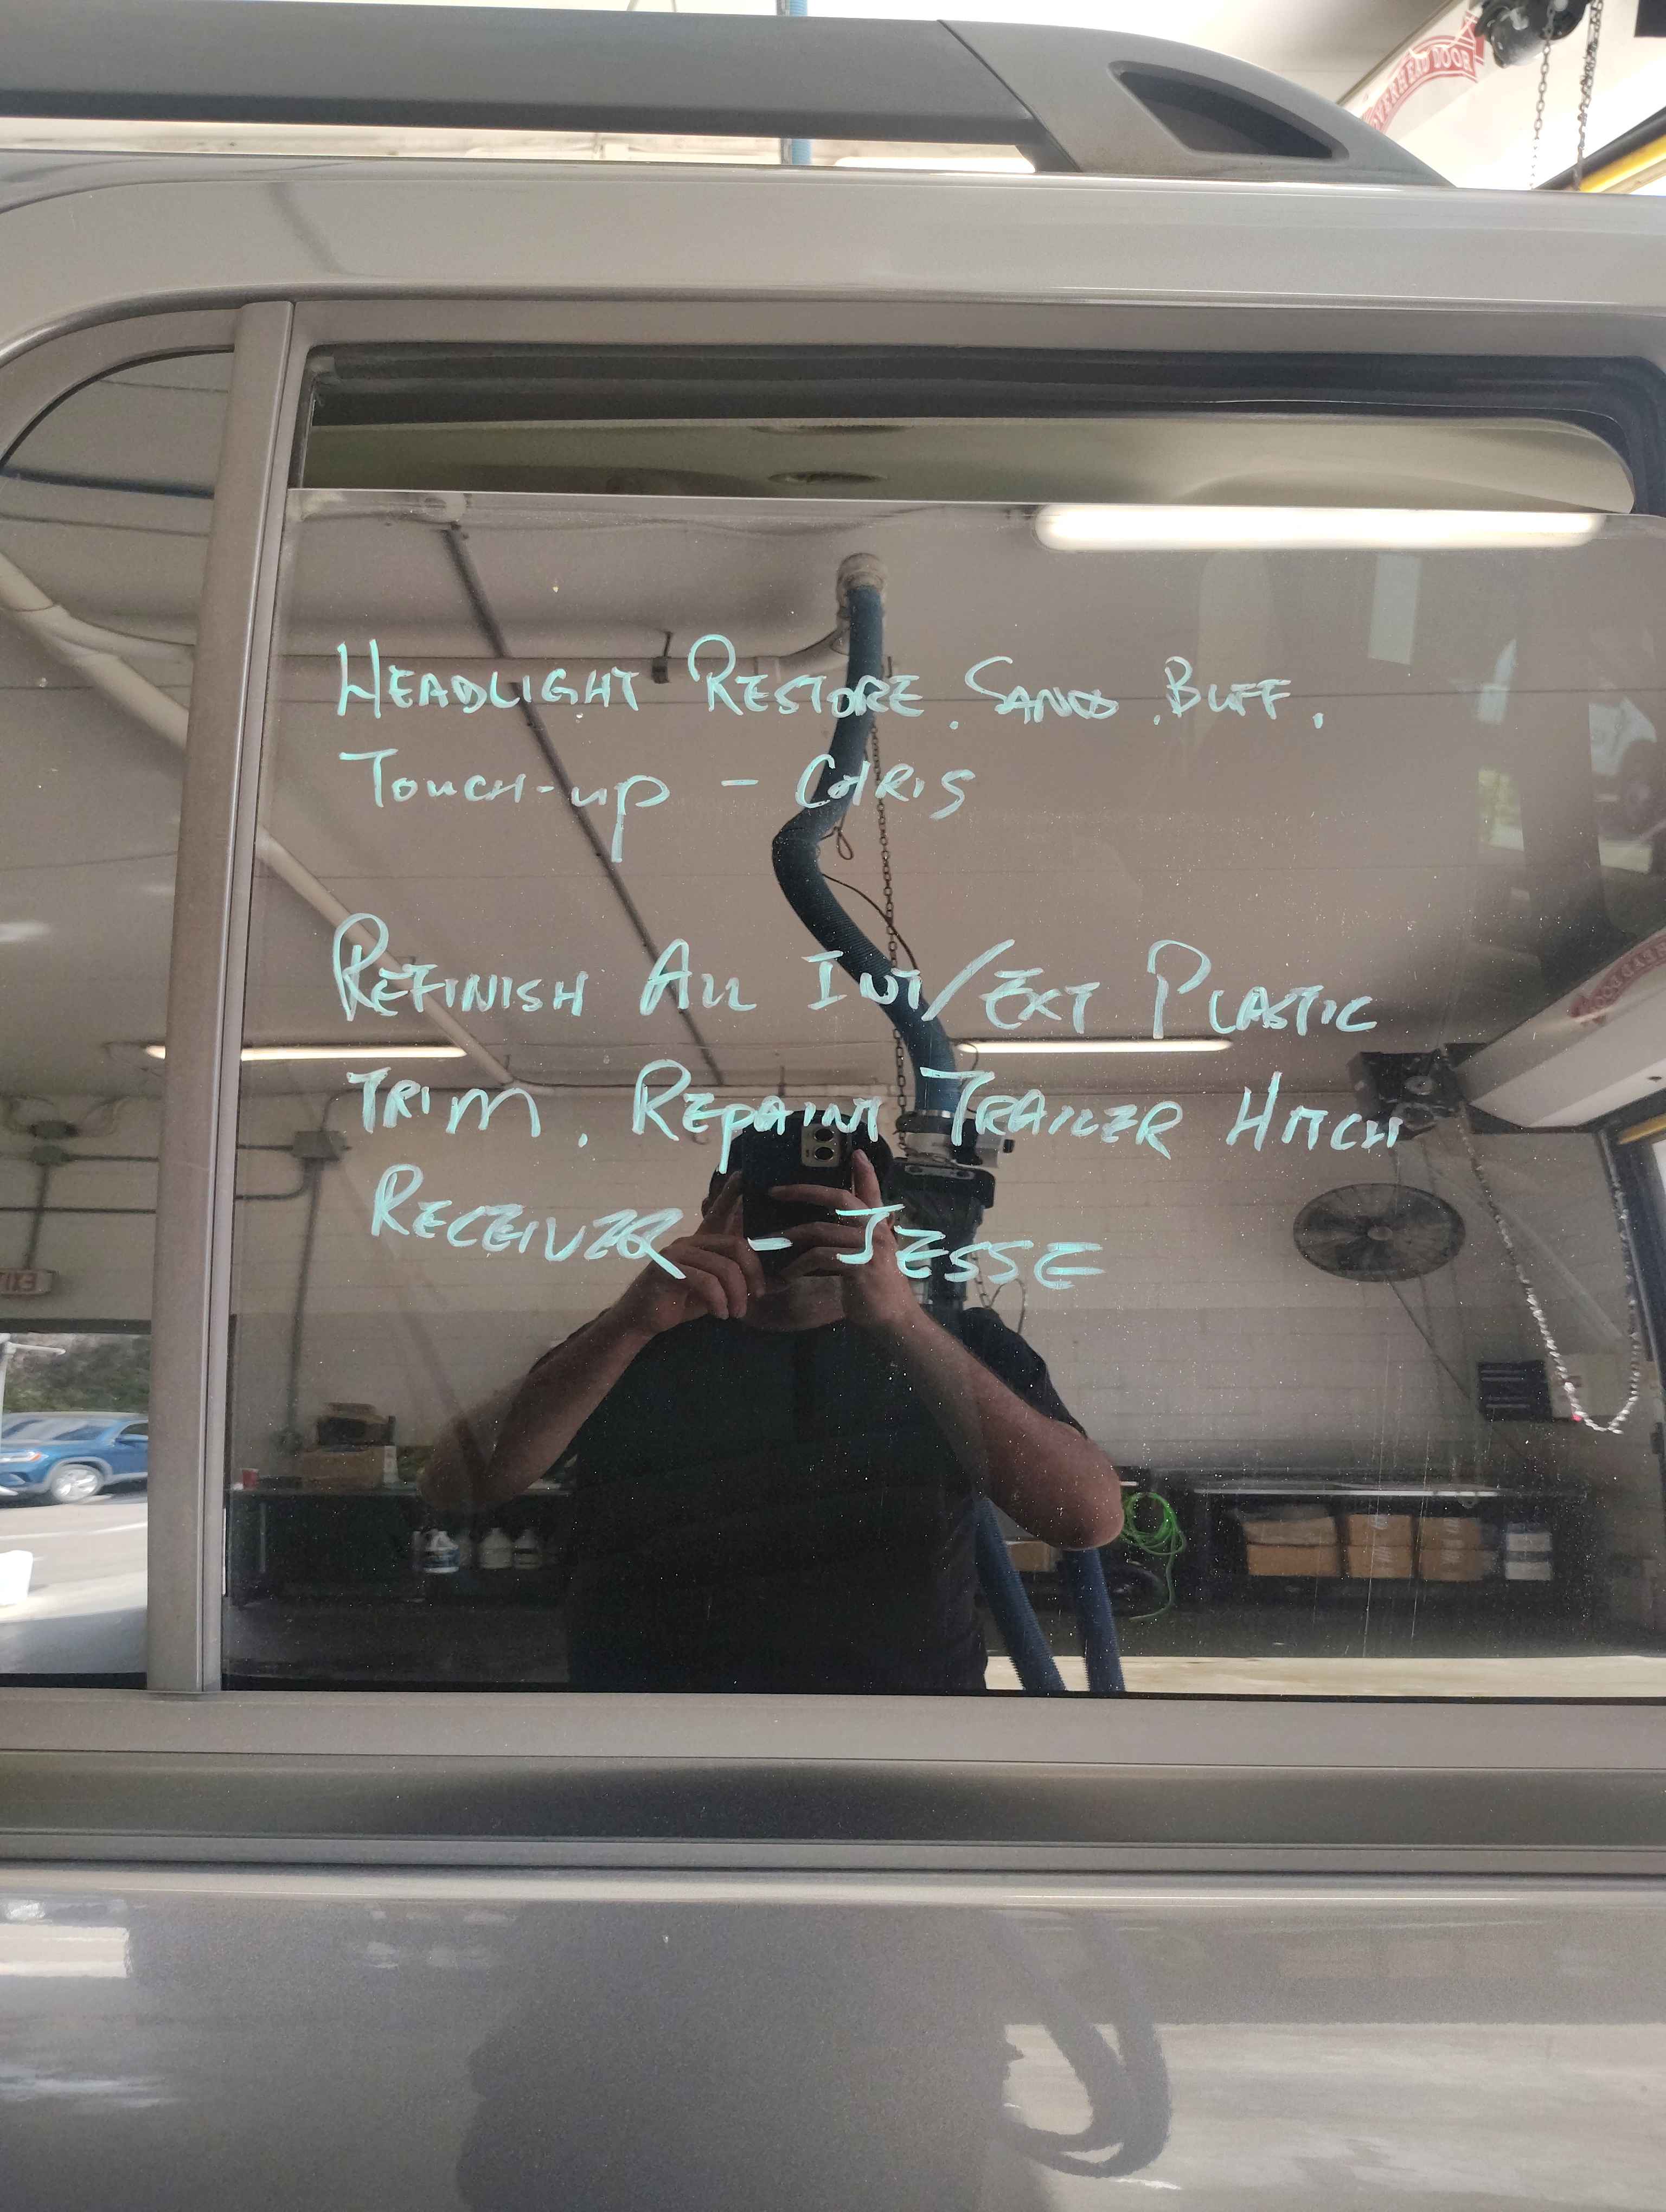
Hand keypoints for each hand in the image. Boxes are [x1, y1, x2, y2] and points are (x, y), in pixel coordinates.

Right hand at [608, 1174, 766, 1336]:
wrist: (643, 1319)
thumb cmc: (682, 1302)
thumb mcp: (716, 1290)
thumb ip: (737, 1280)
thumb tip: (777, 1280)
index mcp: (702, 1242)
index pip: (719, 1213)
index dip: (731, 1194)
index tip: (742, 1173)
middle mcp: (691, 1241)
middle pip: (736, 1245)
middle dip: (752, 1273)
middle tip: (756, 1297)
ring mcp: (677, 1253)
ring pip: (724, 1267)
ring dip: (736, 1295)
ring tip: (735, 1313)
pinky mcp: (668, 1270)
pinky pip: (706, 1282)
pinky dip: (719, 1301)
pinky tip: (720, 1313)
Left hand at [773, 1149, 921, 1333]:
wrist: (893, 1317)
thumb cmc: (875, 1286)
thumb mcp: (867, 1255)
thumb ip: (851, 1237)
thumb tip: (824, 1226)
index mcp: (878, 1225)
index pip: (871, 1191)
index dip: (864, 1171)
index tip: (855, 1151)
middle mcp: (875, 1230)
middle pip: (839, 1199)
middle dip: (804, 1191)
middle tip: (775, 1191)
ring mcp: (869, 1247)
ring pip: (821, 1230)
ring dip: (791, 1237)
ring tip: (770, 1242)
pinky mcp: (859, 1267)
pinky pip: (821, 1257)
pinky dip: (799, 1265)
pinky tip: (787, 1274)